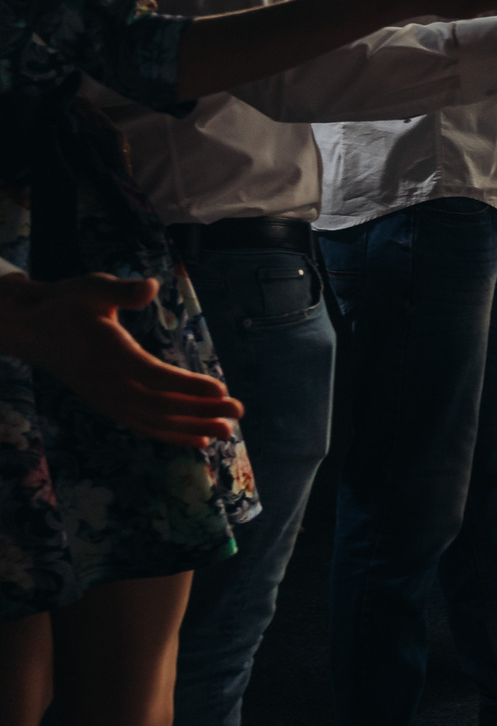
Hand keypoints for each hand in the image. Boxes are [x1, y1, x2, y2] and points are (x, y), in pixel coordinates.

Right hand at [0, 273, 242, 447]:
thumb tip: (149, 286)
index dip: (186, 385)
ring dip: (192, 426)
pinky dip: (171, 434)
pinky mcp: (108, 405)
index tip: (220, 388)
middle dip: (201, 410)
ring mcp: (107, 399)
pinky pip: (143, 424)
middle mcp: (108, 383)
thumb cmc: (67, 304)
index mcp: (108, 354)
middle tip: (238, 411)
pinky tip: (200, 439)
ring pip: (154, 420)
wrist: (30, 328)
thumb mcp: (90, 288)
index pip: (151, 375)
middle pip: (160, 403)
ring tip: (229, 431)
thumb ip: (120, 291)